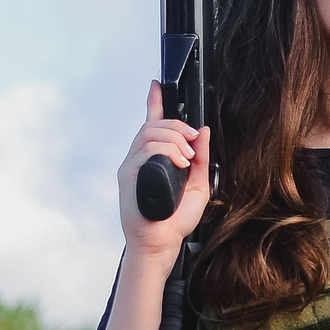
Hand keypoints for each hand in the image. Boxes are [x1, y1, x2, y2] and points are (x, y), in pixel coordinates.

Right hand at [119, 81, 211, 255]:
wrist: (161, 243)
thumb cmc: (175, 221)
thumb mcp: (199, 185)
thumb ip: (201, 159)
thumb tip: (203, 133)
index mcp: (155, 160)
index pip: (152, 124)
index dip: (154, 103)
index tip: (156, 86)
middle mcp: (139, 159)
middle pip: (154, 125)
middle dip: (178, 126)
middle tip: (194, 140)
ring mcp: (131, 166)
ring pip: (149, 133)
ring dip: (174, 139)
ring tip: (188, 158)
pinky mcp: (127, 175)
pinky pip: (145, 150)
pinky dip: (166, 152)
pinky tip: (180, 163)